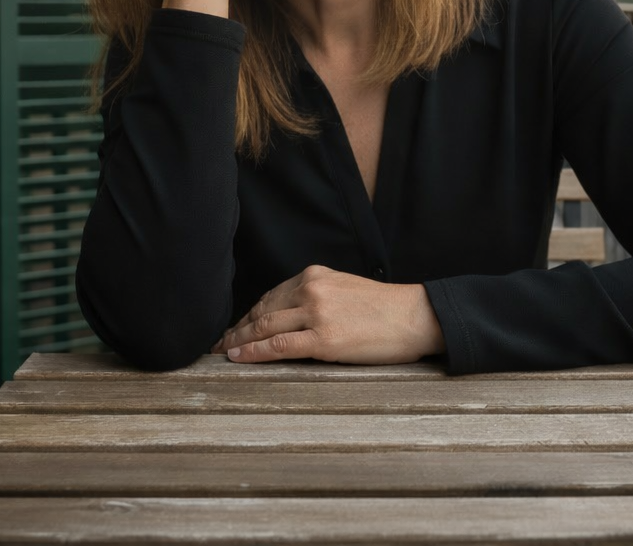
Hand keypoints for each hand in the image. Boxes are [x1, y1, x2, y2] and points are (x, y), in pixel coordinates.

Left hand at [213, 265, 445, 363]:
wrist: (413, 316)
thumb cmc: (382, 307)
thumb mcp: (343, 288)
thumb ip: (315, 295)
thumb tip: (287, 315)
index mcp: (314, 275)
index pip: (270, 296)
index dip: (247, 315)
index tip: (233, 328)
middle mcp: (311, 289)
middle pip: (261, 311)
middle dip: (236, 329)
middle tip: (219, 343)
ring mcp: (316, 314)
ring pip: (264, 328)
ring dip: (238, 341)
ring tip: (223, 353)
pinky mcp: (324, 340)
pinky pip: (278, 347)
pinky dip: (253, 353)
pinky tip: (238, 357)